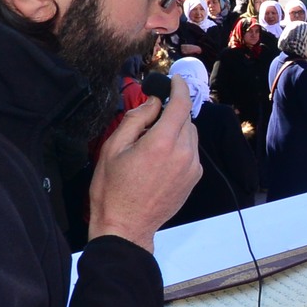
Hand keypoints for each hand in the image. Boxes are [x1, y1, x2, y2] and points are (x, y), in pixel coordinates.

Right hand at [87, 80, 201, 251]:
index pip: (181, 104)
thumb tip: (154, 102)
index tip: (174, 79)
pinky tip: (160, 158)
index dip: (179, 87)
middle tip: (149, 120)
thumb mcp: (114, 148)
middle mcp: (183, 153)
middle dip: (171, 112)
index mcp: (162, 143)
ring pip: (190, 134)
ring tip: (151, 144)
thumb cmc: (113, 189)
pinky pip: (191, 151)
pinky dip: (180, 146)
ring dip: (176, 130)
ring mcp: (192, 167)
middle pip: (186, 119)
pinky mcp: (194, 178)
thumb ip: (136, 119)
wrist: (126, 226)